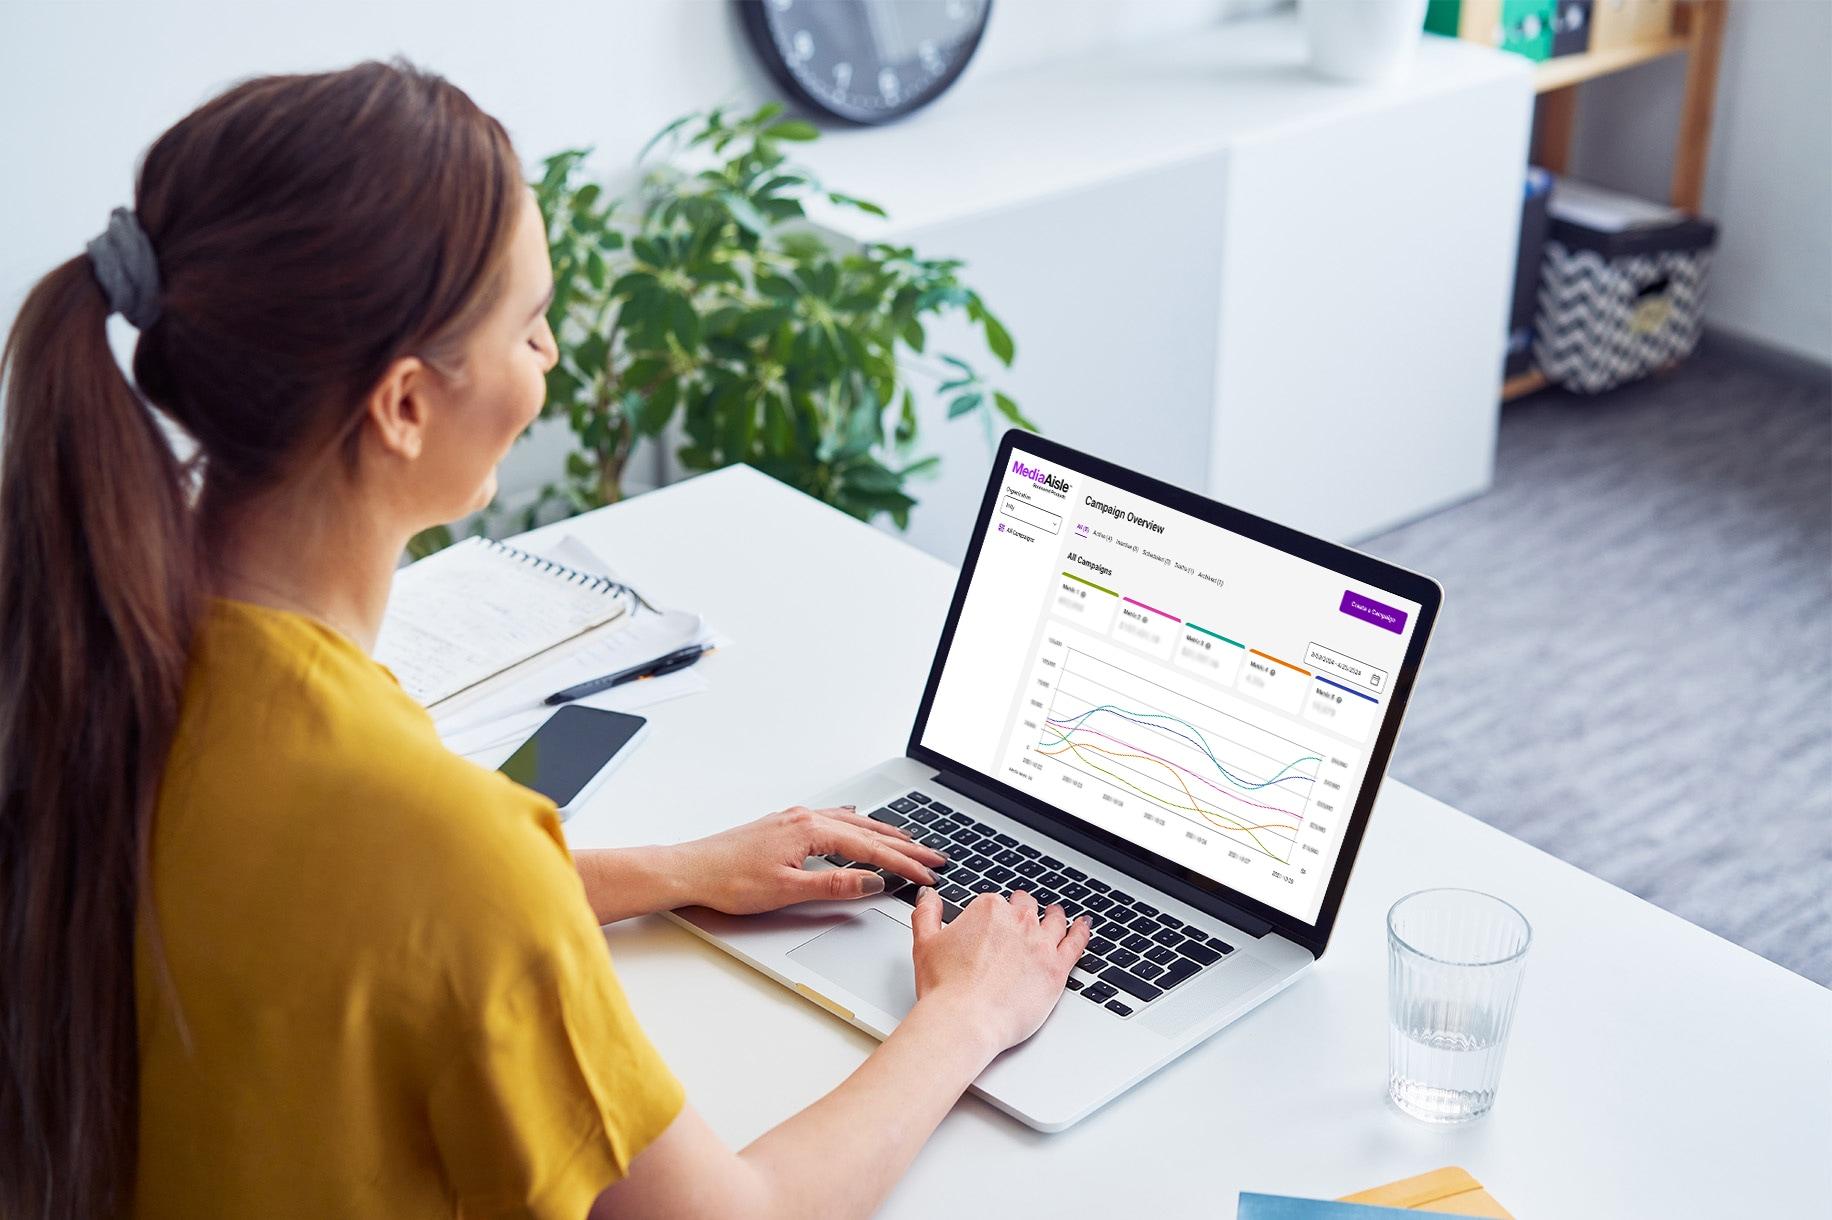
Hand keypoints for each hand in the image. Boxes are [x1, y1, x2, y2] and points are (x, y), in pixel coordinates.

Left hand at [676, 805, 946, 914]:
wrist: (690, 869)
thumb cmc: (728, 880)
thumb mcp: (787, 891)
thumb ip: (834, 886)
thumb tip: (871, 882)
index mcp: (810, 830)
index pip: (870, 849)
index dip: (903, 864)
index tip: (928, 875)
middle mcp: (806, 818)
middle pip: (867, 831)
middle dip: (904, 846)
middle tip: (934, 858)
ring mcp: (795, 819)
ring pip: (852, 824)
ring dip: (883, 833)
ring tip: (910, 842)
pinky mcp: (785, 826)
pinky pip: (833, 820)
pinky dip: (856, 825)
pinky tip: (858, 824)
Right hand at [909, 888, 1091, 1055]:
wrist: (966, 1020)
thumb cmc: (945, 988)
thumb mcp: (925, 943)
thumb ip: (927, 912)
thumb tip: (930, 896)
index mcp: (988, 910)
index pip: (995, 902)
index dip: (992, 915)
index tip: (990, 925)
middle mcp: (1018, 921)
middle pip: (1026, 907)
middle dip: (1023, 911)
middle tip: (1020, 920)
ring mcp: (1041, 943)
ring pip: (1054, 921)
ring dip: (1054, 916)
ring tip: (1056, 915)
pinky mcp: (1057, 968)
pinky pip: (1076, 942)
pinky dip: (1081, 931)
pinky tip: (1083, 927)